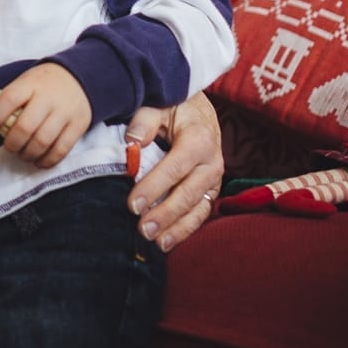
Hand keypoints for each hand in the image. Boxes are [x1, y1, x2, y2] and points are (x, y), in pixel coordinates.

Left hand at [0, 63, 91, 168]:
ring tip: (23, 154)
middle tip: (10, 146)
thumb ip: (7, 100)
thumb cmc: (43, 85)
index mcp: (31, 84)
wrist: (78, 77)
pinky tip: (39, 160)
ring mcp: (65, 112)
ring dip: (28, 154)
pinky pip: (61, 150)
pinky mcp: (79, 125)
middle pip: (25, 127)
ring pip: (43, 142)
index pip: (9, 99)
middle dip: (12, 143)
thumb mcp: (25, 82)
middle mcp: (49, 98)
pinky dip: (47, 160)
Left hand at [125, 91, 223, 251]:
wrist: (200, 111)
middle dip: (165, 214)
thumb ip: (145, 121)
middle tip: (142, 229)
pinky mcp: (211, 190)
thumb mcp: (160, 105)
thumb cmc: (175, 107)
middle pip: (188, 193)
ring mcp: (214, 179)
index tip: (133, 204)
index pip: (175, 168)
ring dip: (177, 228)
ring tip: (156, 243)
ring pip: (197, 208)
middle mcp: (212, 161)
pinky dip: (185, 229)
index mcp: (199, 139)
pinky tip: (167, 242)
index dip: (153, 187)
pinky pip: (201, 213)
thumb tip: (132, 142)